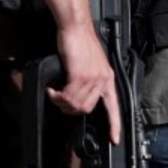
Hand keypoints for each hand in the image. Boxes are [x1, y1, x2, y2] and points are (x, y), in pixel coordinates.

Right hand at [47, 23, 121, 144]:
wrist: (76, 28)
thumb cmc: (80, 43)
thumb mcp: (91, 64)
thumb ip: (90, 80)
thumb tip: (79, 95)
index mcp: (108, 78)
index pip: (114, 106)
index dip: (114, 124)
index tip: (114, 138)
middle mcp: (102, 79)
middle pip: (87, 109)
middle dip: (70, 109)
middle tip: (60, 100)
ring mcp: (92, 78)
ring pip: (76, 105)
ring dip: (61, 102)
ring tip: (55, 93)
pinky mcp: (80, 75)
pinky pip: (67, 96)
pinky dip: (57, 96)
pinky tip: (53, 89)